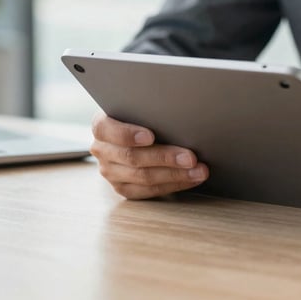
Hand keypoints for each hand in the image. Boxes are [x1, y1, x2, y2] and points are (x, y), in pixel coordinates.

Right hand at [90, 112, 208, 198]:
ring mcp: (111, 172)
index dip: (128, 134)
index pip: (108, 130)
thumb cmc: (142, 117)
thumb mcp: (140, 108)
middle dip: (165, 158)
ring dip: (176, 175)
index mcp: (102, 126)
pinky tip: (191, 179)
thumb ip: (151, 110)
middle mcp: (102, 150)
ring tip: (199, 171)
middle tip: (191, 157)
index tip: (151, 136)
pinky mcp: (123, 188)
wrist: (134, 134)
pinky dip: (174, 184)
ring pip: (143, 177)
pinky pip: (149, 191)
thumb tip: (179, 112)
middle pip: (133, 157)